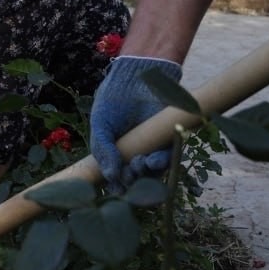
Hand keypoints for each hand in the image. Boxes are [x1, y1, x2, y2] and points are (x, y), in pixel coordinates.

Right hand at [90, 56, 182, 193]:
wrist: (133, 78)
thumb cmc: (113, 101)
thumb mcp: (100, 125)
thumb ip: (103, 150)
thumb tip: (109, 176)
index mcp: (116, 156)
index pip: (117, 181)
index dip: (117, 189)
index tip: (116, 191)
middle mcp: (135, 156)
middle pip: (136, 181)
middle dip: (133, 183)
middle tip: (128, 175)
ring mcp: (152, 150)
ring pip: (153, 173)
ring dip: (147, 175)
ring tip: (139, 165)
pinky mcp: (168, 141)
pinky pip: (168, 158)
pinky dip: (161, 162)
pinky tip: (153, 160)